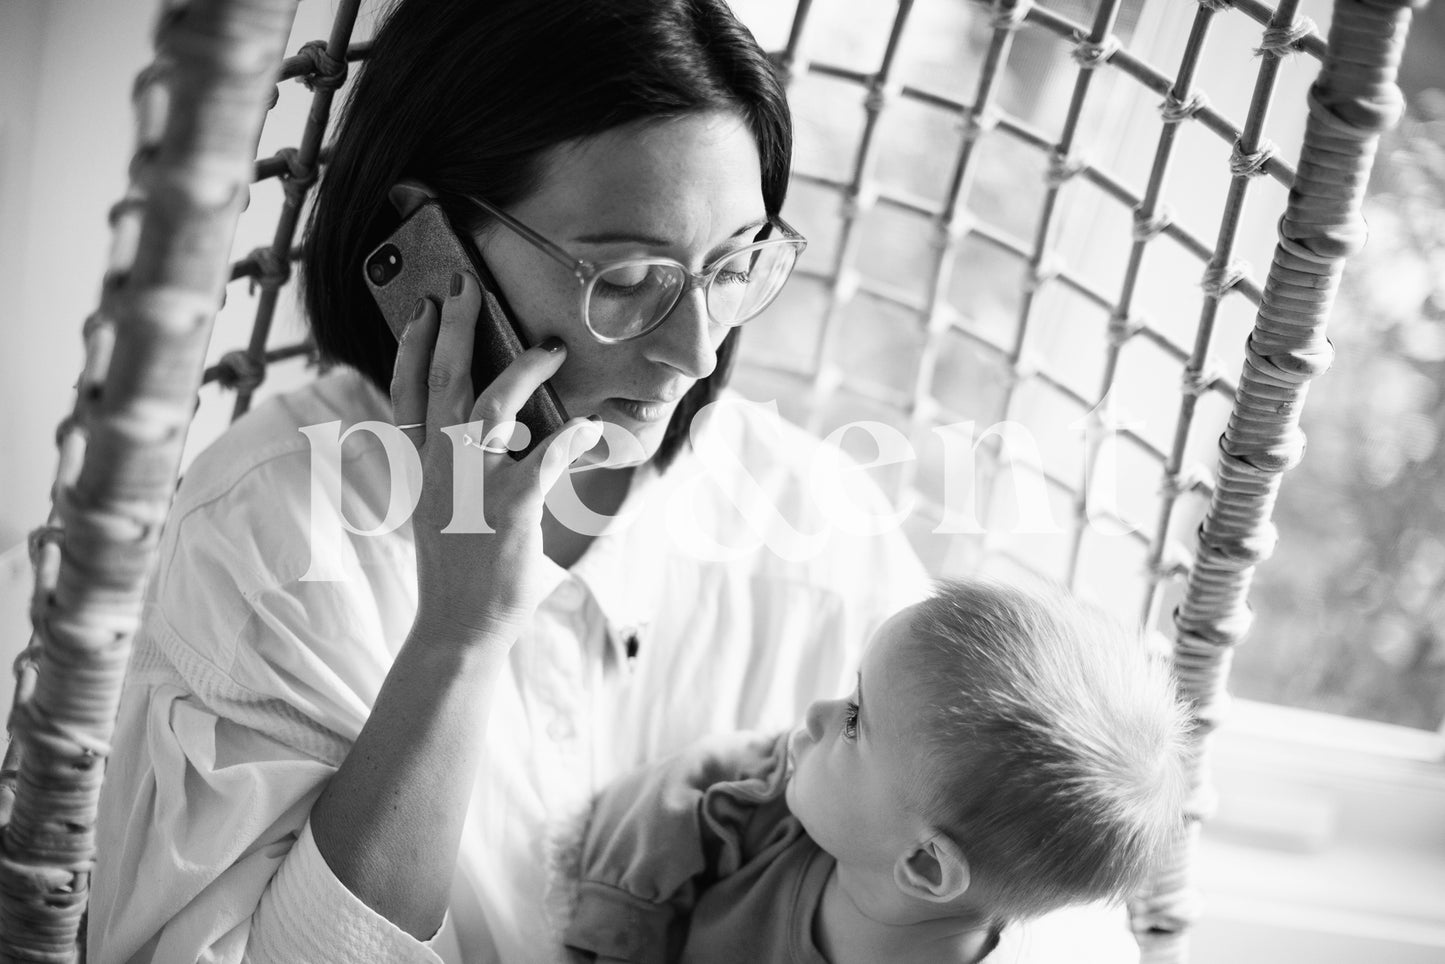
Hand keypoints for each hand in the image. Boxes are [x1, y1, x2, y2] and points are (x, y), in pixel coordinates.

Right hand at [390, 271, 598, 643]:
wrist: (459, 630)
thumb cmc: (462, 570)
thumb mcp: (446, 511)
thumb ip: (462, 468)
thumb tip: (505, 430)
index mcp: (422, 470)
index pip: (405, 395)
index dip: (413, 347)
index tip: (421, 308)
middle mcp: (439, 472)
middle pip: (441, 384)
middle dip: (454, 330)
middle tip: (467, 287)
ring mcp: (472, 490)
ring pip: (489, 409)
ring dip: (521, 372)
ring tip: (551, 349)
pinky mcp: (509, 512)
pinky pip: (545, 459)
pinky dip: (571, 438)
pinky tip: (590, 427)